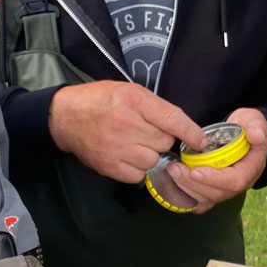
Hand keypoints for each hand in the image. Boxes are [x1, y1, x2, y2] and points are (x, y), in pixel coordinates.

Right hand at [48, 81, 206, 183]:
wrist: (65, 116)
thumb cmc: (101, 100)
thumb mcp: (130, 91)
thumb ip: (155, 108)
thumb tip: (184, 127)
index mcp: (134, 100)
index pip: (173, 119)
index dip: (191, 133)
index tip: (200, 141)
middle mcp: (126, 123)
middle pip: (165, 142)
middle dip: (162, 139)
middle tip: (146, 132)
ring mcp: (116, 147)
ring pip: (154, 160)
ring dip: (150, 155)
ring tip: (134, 144)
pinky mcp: (108, 166)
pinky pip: (138, 175)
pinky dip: (137, 168)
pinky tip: (126, 156)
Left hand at [164, 108, 266, 214]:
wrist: (240, 134)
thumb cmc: (245, 126)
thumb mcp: (252, 119)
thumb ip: (255, 125)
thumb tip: (255, 135)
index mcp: (252, 168)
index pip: (236, 181)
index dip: (215, 179)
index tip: (196, 171)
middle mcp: (240, 183)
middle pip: (217, 194)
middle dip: (194, 184)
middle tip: (175, 168)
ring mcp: (226, 189)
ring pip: (206, 199)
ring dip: (186, 188)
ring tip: (172, 170)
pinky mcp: (214, 191)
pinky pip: (199, 202)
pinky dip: (184, 196)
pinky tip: (172, 183)